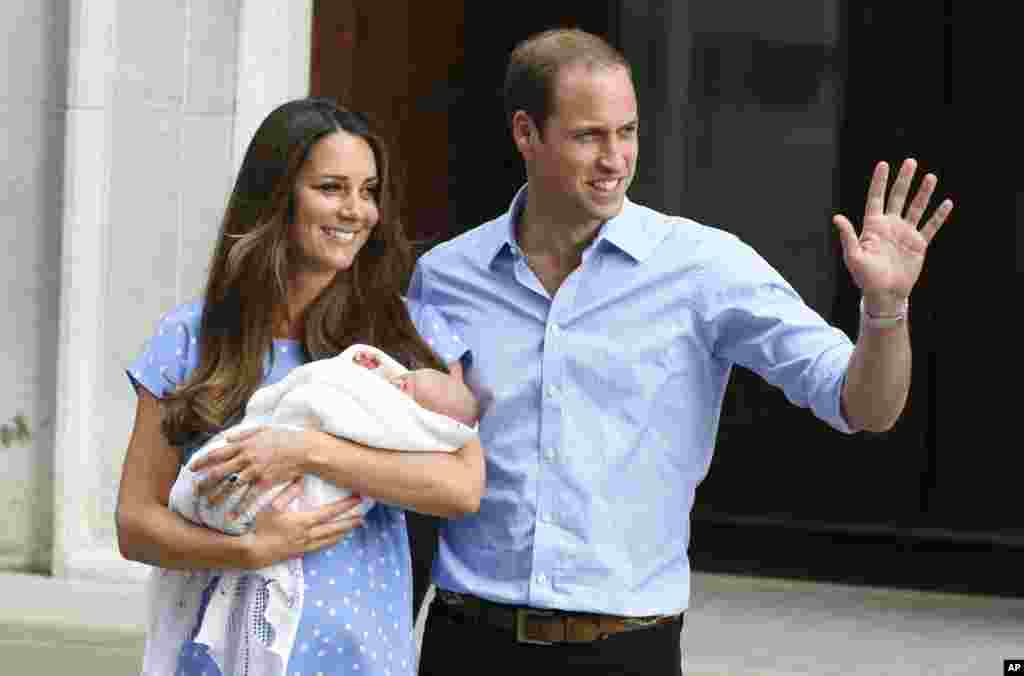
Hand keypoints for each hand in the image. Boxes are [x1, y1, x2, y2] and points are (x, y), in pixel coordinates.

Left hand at [190, 426, 309, 505]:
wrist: (304, 448)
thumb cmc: (285, 438)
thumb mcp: (263, 429)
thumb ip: (243, 434)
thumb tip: (226, 437)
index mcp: (244, 444)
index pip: (217, 453)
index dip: (202, 461)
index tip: (191, 469)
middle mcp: (246, 457)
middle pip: (219, 471)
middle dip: (205, 482)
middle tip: (194, 491)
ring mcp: (255, 469)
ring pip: (231, 485)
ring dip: (218, 496)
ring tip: (208, 506)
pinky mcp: (266, 480)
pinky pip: (249, 496)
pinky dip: (240, 507)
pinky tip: (233, 516)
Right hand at [241, 485, 364, 568]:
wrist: (251, 552)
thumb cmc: (259, 527)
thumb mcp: (271, 506)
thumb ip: (287, 492)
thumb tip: (301, 480)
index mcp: (303, 521)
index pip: (329, 512)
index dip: (345, 506)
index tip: (357, 500)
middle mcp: (307, 535)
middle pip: (334, 528)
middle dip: (349, 522)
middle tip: (363, 518)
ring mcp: (304, 545)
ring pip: (329, 539)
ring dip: (342, 533)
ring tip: (353, 528)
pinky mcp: (299, 553)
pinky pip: (320, 547)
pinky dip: (330, 542)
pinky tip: (334, 541)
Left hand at [833, 158, 952, 313]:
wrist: (885, 294)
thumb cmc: (865, 278)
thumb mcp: (854, 257)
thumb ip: (848, 236)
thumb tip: (836, 218)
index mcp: (873, 226)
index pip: (876, 198)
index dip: (879, 182)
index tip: (883, 164)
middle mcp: (890, 226)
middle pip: (898, 197)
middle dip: (904, 180)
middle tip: (910, 162)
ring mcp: (905, 234)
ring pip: (916, 208)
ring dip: (923, 193)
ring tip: (931, 177)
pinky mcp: (918, 244)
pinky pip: (931, 227)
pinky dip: (939, 216)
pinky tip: (946, 203)